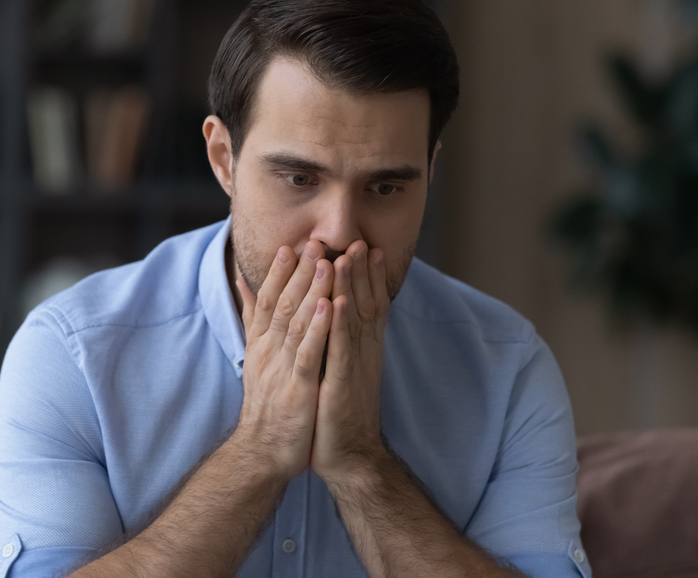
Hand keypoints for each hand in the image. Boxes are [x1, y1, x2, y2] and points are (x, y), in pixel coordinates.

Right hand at [231, 241, 333, 479]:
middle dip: (299, 272)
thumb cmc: (265, 404)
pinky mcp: (297, 388)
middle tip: (314, 241)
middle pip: (282, 304)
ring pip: (295, 322)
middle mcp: (268, 351)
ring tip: (326, 264)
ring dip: (311, 291)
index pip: (268, 300)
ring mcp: (282, 369)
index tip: (291, 244)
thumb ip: (251, 318)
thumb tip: (241, 283)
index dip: (280, 272)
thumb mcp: (255, 356)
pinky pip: (308, 353)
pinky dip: (318, 329)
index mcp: (261, 343)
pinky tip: (329, 307)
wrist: (262, 452)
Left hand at [310, 240, 389, 483]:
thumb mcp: (335, 370)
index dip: (365, 277)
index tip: (363, 247)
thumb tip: (331, 316)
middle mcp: (363, 354)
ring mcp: (354, 368)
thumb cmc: (337, 412)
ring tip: (348, 257)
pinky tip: (335, 302)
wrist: (348, 456)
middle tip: (359, 241)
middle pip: (364, 305)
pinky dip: (338, 325)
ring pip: (354, 321)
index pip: (366, 305)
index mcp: (361, 349)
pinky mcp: (341, 386)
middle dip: (361, 273)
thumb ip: (335, 341)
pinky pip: (340, 350)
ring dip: (351, 287)